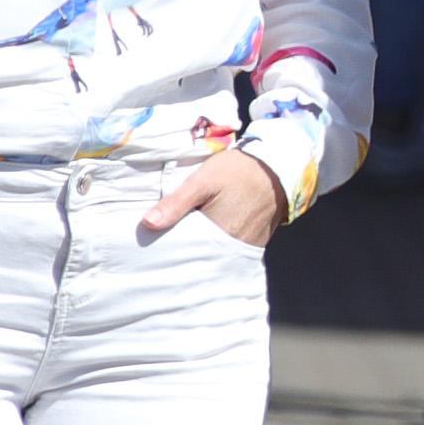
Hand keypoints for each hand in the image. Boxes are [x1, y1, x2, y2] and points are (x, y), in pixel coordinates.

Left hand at [140, 147, 288, 251]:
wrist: (276, 167)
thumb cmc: (237, 172)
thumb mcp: (202, 181)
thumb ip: (176, 203)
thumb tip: (148, 223)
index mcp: (218, 236)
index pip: (185, 252)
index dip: (169, 248)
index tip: (153, 244)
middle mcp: (233, 248)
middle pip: (200, 256)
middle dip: (183, 251)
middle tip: (164, 243)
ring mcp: (246, 247)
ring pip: (215, 254)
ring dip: (200, 249)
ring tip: (183, 239)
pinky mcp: (254, 243)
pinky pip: (229, 250)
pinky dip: (216, 245)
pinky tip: (206, 236)